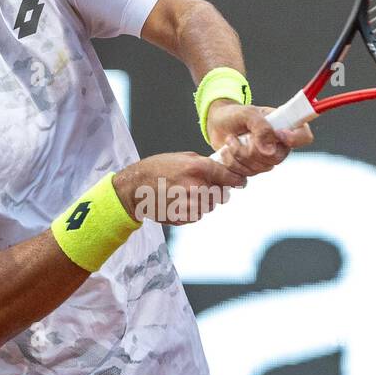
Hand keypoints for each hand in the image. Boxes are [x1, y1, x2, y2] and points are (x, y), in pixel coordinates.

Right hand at [113, 152, 246, 225]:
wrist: (134, 187)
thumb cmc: (157, 169)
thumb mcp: (181, 157)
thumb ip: (204, 163)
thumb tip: (223, 168)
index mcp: (198, 168)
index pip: (229, 177)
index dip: (237, 180)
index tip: (241, 183)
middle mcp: (196, 187)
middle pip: (221, 195)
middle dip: (215, 192)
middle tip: (201, 187)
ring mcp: (189, 204)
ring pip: (209, 207)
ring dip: (202, 202)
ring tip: (184, 194)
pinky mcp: (183, 217)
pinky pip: (197, 216)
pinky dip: (191, 211)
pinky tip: (178, 202)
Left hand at [206, 99, 314, 174]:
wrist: (217, 124)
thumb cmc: (235, 115)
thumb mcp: (247, 113)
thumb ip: (260, 127)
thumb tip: (269, 150)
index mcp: (284, 126)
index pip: (304, 136)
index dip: (295, 138)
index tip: (278, 134)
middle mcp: (279, 144)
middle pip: (276, 158)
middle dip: (253, 149)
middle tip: (240, 137)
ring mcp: (266, 158)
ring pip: (259, 168)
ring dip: (238, 155)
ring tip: (230, 140)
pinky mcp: (252, 168)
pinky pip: (245, 175)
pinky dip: (232, 164)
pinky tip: (227, 152)